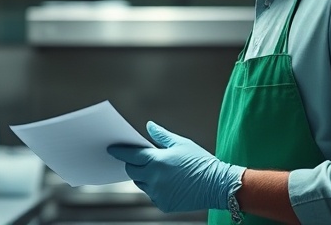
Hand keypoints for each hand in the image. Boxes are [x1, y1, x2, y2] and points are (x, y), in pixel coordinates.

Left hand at [107, 121, 244, 212]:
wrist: (218, 185)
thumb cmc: (201, 162)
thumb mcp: (181, 143)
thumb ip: (161, 135)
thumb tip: (149, 126)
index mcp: (157, 161)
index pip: (130, 156)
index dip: (120, 151)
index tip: (112, 149)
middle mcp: (154, 179)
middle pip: (132, 171)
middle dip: (132, 164)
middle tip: (138, 158)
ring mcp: (158, 193)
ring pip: (140, 183)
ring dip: (143, 176)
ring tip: (156, 169)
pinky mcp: (163, 204)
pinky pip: (151, 194)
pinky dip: (154, 187)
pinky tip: (167, 181)